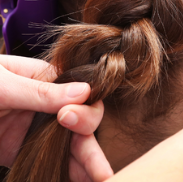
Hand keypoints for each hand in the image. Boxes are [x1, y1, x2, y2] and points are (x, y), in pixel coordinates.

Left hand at [0, 55, 112, 180]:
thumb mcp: (0, 84)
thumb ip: (39, 91)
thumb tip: (84, 91)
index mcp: (43, 80)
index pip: (80, 95)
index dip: (84, 111)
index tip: (69, 120)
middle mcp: (43, 105)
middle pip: (79, 128)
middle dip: (91, 151)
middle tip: (102, 174)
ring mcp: (30, 129)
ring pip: (67, 150)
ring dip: (83, 169)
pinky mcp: (16, 151)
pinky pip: (46, 163)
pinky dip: (62, 175)